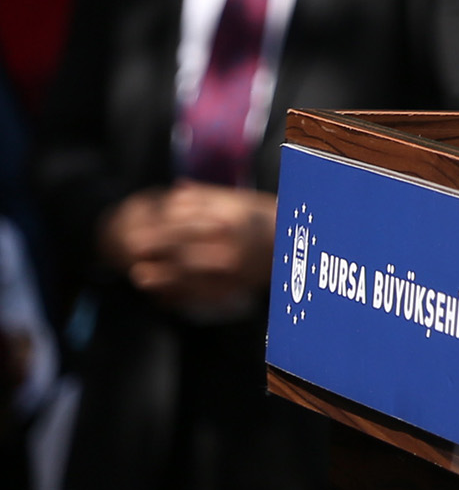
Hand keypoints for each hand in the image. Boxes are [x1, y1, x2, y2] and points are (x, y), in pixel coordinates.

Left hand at [99, 184, 275, 311]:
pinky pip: (202, 292)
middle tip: (131, 248)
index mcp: (230, 217)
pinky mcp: (235, 286)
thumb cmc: (268, 218)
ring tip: (139, 275)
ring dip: (163, 275)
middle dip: (156, 248)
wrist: (296, 246)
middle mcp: (231, 243)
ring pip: (190, 272)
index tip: (138, 228)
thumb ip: (207, 197)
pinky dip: (181, 294)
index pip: (187, 221)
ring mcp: (233, 267)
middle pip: (184, 246)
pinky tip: (163, 295)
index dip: (160, 226)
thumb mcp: (242, 200)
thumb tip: (174, 194)